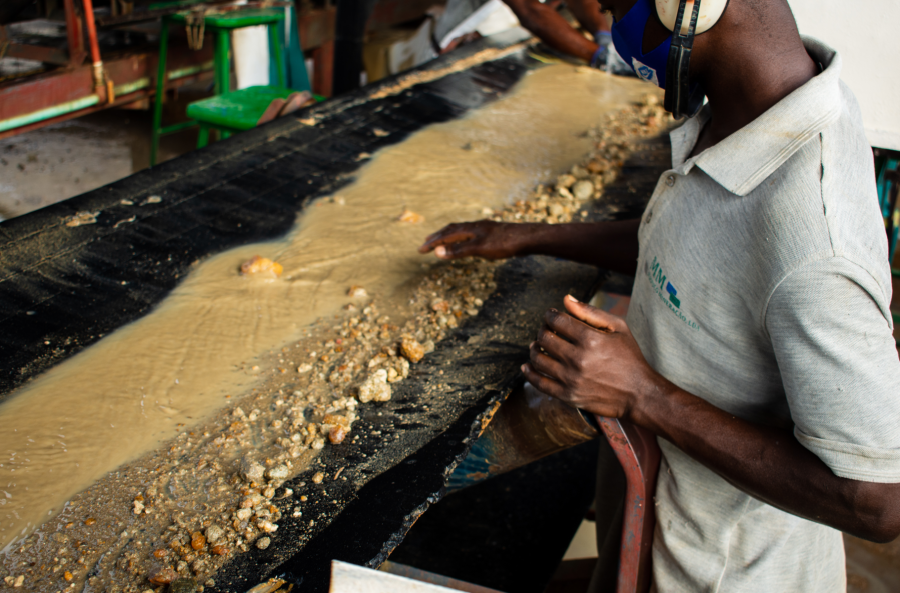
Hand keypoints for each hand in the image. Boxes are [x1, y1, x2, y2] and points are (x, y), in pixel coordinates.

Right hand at [418, 221, 523, 259]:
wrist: (528, 238)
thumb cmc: (504, 243)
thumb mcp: (478, 249)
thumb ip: (458, 250)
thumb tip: (436, 252)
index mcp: (469, 229)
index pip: (445, 235)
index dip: (432, 243)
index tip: (420, 250)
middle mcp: (475, 226)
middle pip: (451, 230)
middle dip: (437, 236)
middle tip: (426, 243)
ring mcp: (484, 229)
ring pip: (462, 231)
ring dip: (450, 236)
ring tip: (444, 242)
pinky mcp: (492, 234)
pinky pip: (471, 234)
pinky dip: (463, 238)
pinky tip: (469, 243)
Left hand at [522, 295, 663, 420]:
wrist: (639, 393)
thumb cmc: (630, 357)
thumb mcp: (618, 328)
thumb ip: (590, 312)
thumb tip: (566, 299)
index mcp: (590, 339)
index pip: (557, 320)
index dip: (550, 315)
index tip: (551, 315)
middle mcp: (578, 359)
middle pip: (544, 338)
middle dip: (542, 330)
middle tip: (546, 330)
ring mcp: (571, 379)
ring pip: (538, 359)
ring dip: (534, 349)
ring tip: (538, 346)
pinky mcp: (568, 396)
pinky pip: (539, 383)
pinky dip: (529, 373)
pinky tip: (527, 366)